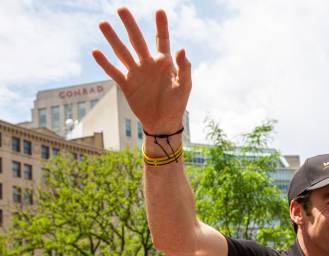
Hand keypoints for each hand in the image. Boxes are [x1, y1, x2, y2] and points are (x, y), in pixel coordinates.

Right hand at [92, 8, 190, 132]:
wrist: (163, 123)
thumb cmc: (177, 104)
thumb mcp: (184, 86)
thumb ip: (184, 68)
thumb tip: (181, 49)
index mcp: (164, 62)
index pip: (162, 39)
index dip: (161, 25)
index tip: (159, 10)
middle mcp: (148, 64)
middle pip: (137, 40)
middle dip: (130, 25)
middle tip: (121, 9)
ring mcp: (136, 73)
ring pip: (122, 52)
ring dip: (113, 39)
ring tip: (103, 23)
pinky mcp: (127, 85)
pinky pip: (114, 71)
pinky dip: (105, 63)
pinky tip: (96, 51)